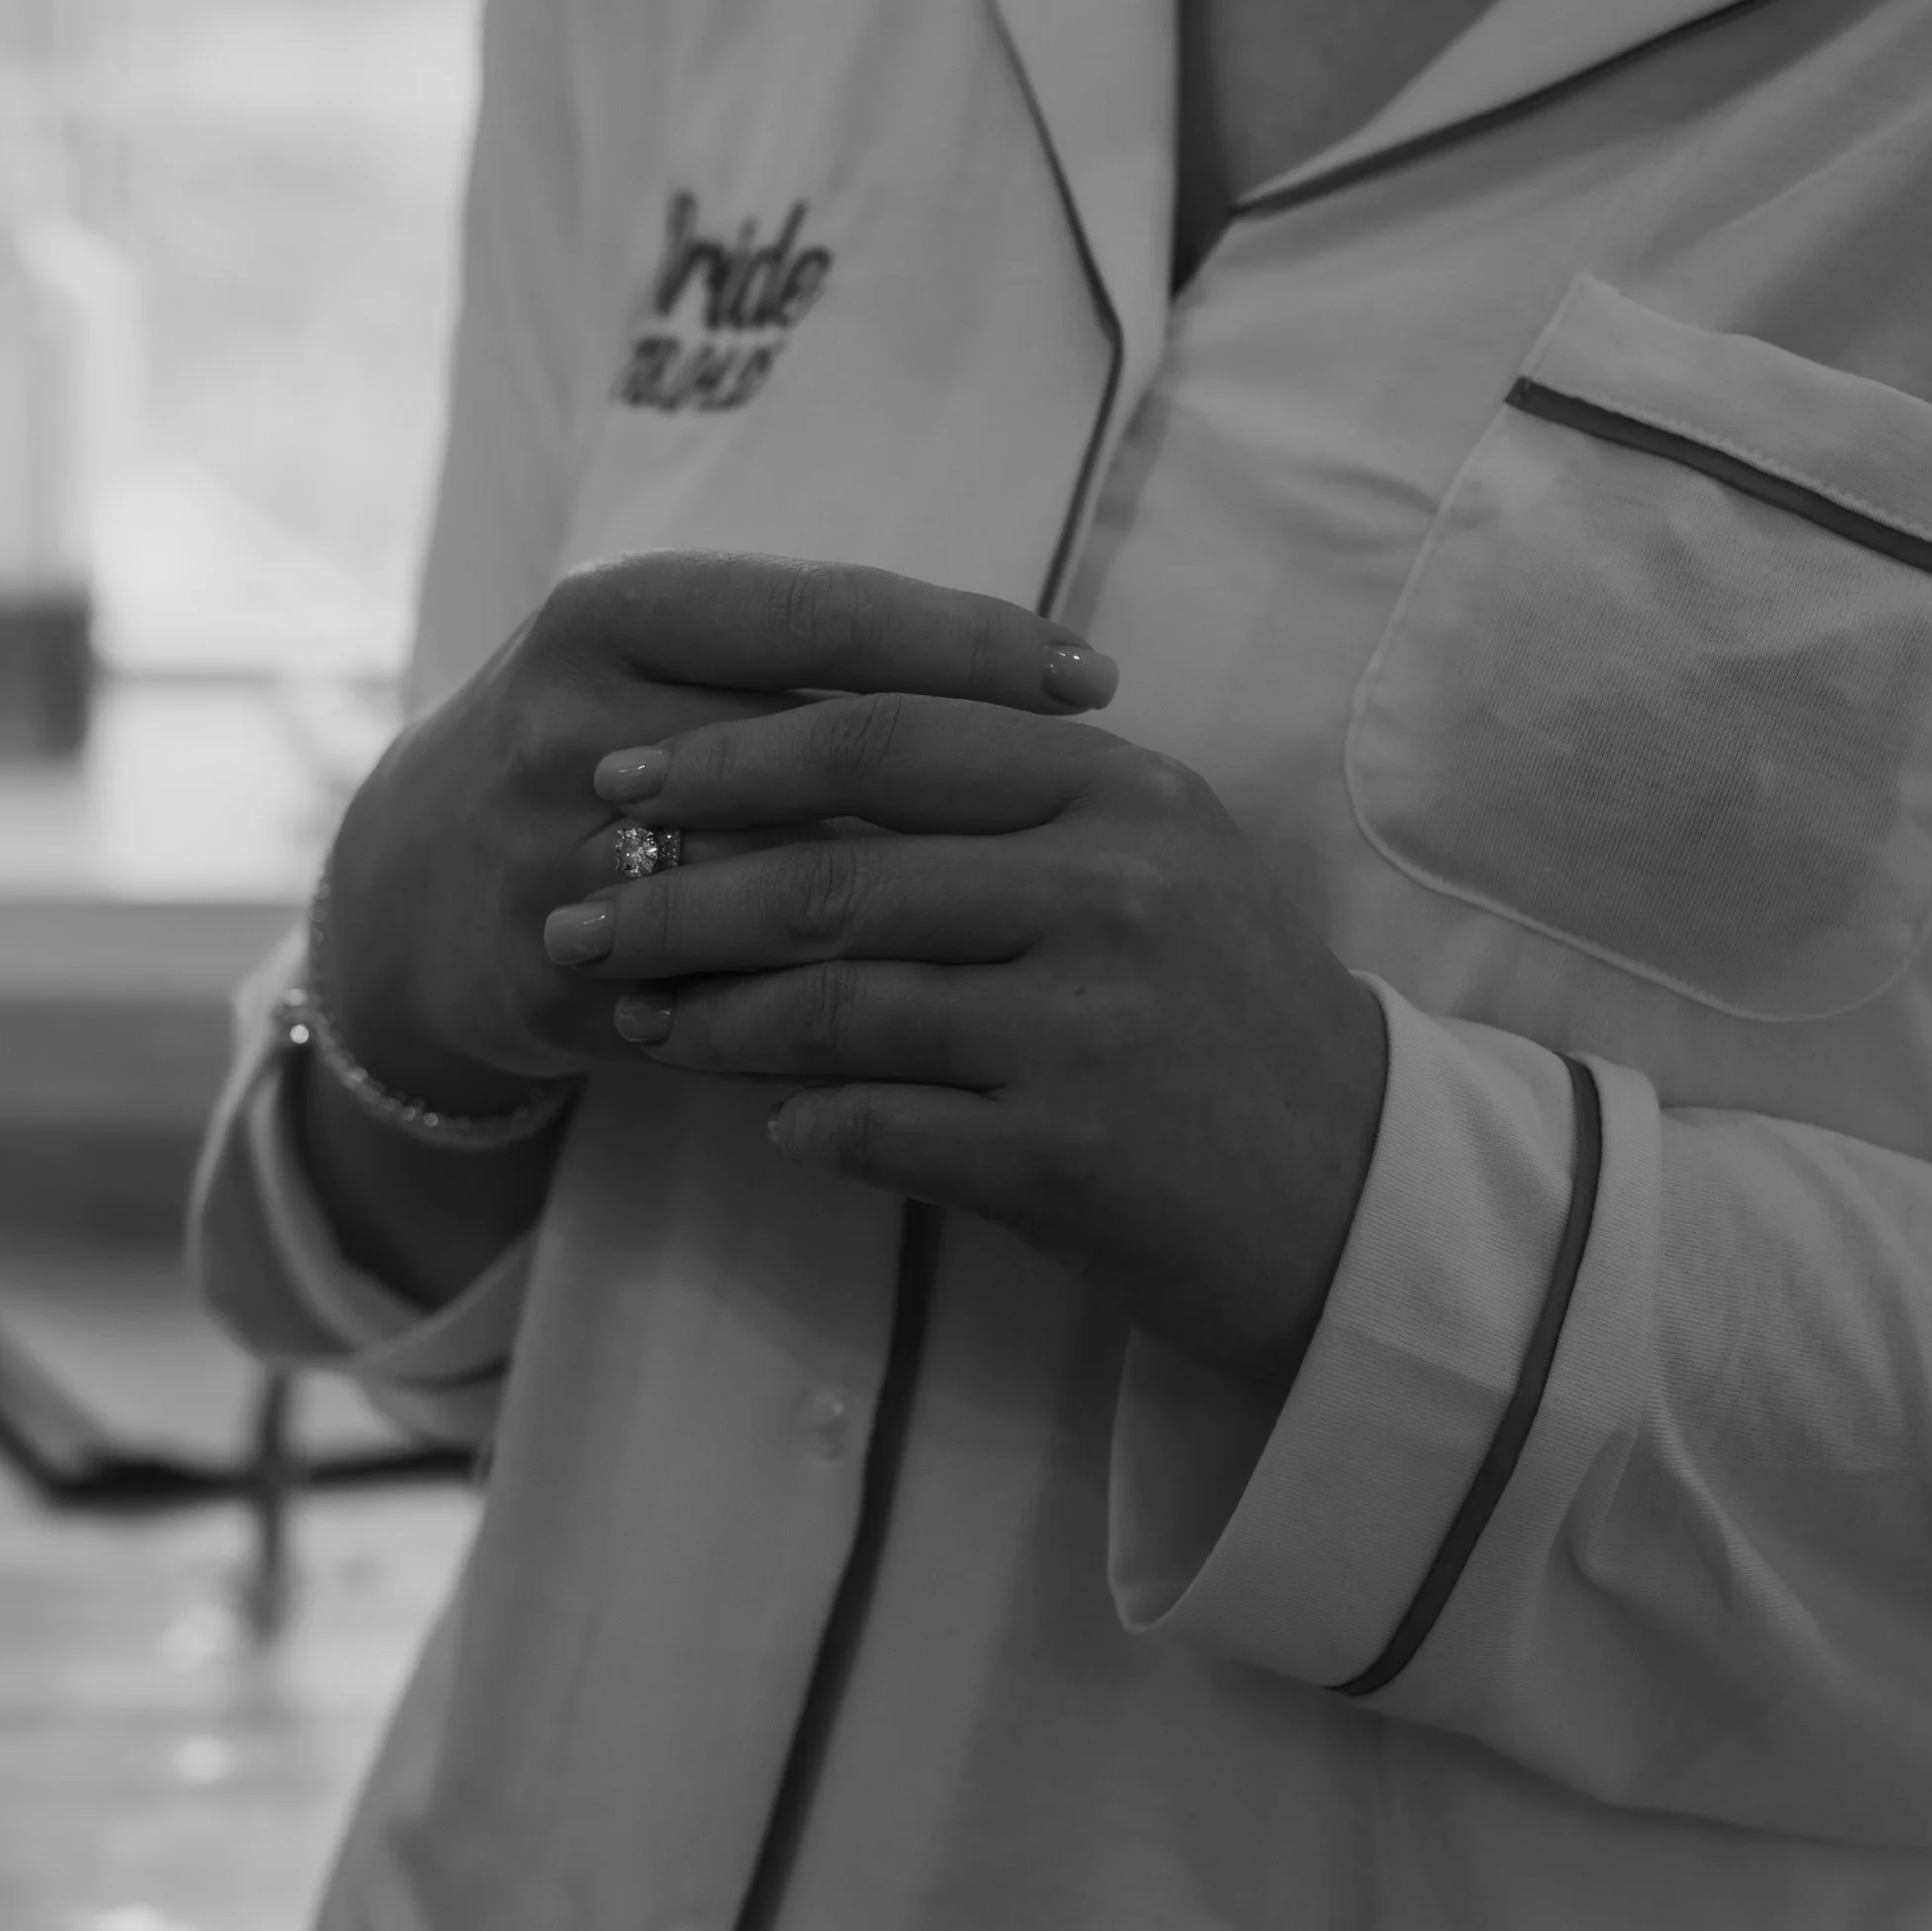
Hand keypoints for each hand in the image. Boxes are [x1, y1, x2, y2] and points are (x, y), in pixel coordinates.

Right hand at [317, 554, 1119, 1108]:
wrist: (410, 892)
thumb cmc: (605, 748)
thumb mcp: (670, 659)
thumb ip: (818, 656)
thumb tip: (1052, 677)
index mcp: (611, 612)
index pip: (823, 614)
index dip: (969, 643)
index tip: (1096, 678)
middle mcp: (570, 722)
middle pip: (813, 757)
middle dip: (970, 795)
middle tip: (1108, 817)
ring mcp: (548, 858)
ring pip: (778, 891)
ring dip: (922, 918)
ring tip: (1053, 927)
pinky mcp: (549, 981)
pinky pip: (730, 1004)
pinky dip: (840, 1019)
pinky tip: (955, 1031)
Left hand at [541, 689, 1389, 1391]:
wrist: (1359, 1193)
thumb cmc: (1225, 1016)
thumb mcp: (1157, 862)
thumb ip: (1010, 798)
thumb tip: (791, 761)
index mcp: (1121, 791)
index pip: (886, 737)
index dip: (733, 754)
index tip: (623, 776)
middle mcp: (1113, 889)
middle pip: (836, 874)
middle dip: (676, 893)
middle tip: (572, 913)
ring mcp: (1093, 1022)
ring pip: (838, 1003)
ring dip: (709, 1017)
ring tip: (633, 1021)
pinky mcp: (1074, 1151)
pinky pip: (880, 1125)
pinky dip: (803, 1120)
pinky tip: (764, 1119)